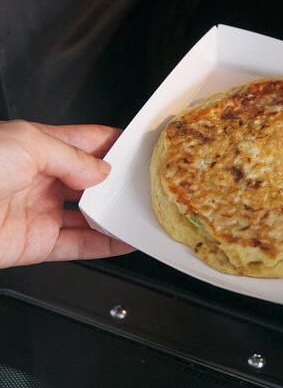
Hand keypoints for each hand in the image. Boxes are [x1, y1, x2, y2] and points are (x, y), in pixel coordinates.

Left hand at [0, 120, 133, 267]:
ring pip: (90, 215)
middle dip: (120, 182)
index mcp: (39, 147)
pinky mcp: (39, 243)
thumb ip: (73, 158)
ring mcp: (41, 211)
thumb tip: (102, 172)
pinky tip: (126, 240)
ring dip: (116, 215)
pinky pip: (80, 245)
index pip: (89, 142)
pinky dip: (106, 245)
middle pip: (93, 180)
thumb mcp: (28, 144)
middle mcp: (43, 178)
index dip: (116, 144)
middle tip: (149, 184)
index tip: (142, 148)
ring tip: (143, 212)